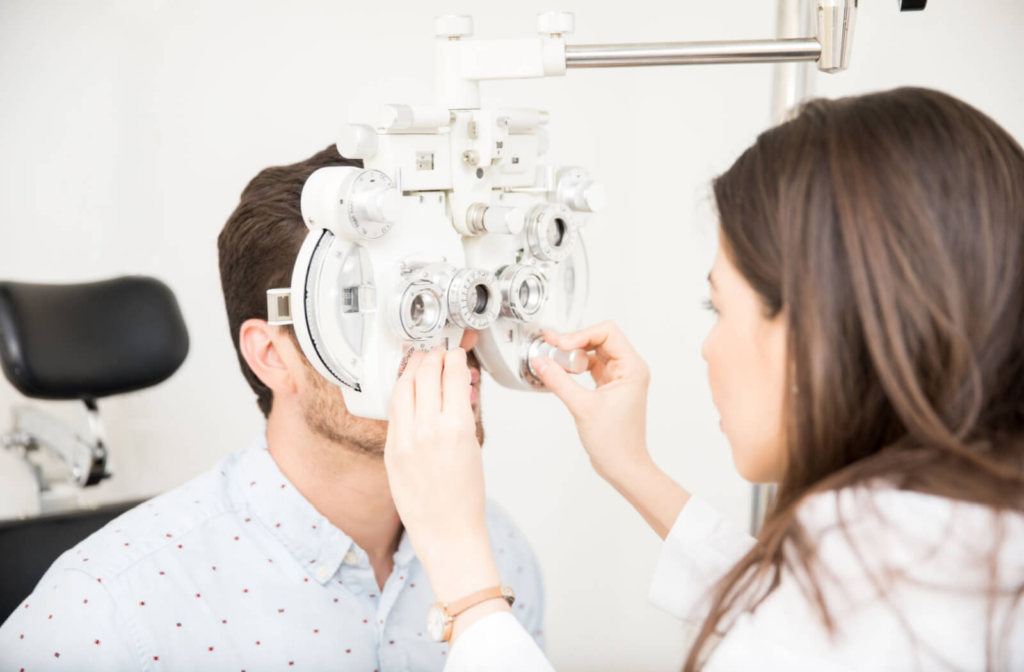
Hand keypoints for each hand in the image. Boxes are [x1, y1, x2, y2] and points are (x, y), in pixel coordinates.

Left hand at [384, 346, 504, 615]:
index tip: (457, 352)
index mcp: (456, 427)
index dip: (455, 357)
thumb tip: (460, 387)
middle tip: (439, 352)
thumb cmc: (465, 497)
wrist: (447, 530)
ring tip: (420, 363)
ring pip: (404, 387)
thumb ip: (464, 413)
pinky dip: (402, 394)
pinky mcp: (390, 450)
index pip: (452, 375)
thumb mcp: (474, 447)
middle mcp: (427, 430)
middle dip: (433, 357)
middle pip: (425, 374)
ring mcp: (405, 439)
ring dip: (413, 369)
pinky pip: (394, 410)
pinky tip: (408, 389)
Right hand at [531, 321, 652, 487]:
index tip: (560, 344)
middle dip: (574, 342)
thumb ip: (559, 381)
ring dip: (573, 354)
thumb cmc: (616, 442)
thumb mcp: (583, 407)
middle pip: (599, 339)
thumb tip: (540, 361)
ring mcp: (619, 378)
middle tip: (550, 348)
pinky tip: (561, 372)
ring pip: (593, 352)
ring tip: (554, 361)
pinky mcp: (609, 388)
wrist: (623, 467)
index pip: (607, 332)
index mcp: (632, 368)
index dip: (581, 334)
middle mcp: (628, 369)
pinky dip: (575, 367)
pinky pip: (590, 367)